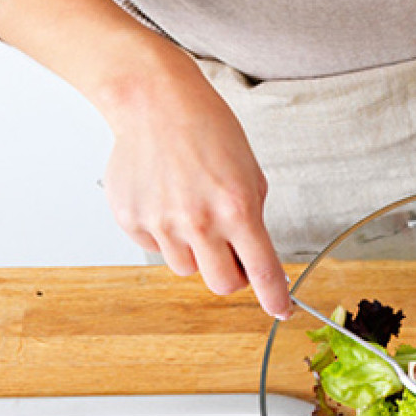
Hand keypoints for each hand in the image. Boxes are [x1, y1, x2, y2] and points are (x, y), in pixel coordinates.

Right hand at [102, 57, 291, 318]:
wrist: (157, 105)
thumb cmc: (208, 131)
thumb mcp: (250, 173)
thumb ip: (252, 218)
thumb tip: (253, 258)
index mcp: (238, 209)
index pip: (263, 270)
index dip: (275, 298)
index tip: (283, 311)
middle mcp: (199, 222)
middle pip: (222, 284)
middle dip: (233, 276)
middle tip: (233, 254)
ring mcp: (162, 224)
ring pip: (186, 267)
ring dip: (195, 250)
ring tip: (191, 208)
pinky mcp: (132, 221)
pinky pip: (156, 248)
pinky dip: (165, 233)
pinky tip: (166, 198)